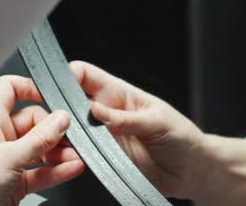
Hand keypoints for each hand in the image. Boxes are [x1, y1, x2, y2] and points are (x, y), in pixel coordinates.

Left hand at [0, 76, 84, 205]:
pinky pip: (42, 171)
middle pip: (33, 121)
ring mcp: (8, 161)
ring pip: (40, 148)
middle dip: (54, 129)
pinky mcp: (15, 183)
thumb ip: (38, 139)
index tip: (53, 96)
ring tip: (75, 154)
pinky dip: (58, 170)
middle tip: (70, 135)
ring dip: (60, 151)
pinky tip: (72, 168)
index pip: (10, 89)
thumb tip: (61, 119)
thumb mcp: (8, 158)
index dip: (31, 87)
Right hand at [69, 60, 207, 198]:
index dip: (68, 74)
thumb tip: (96, 111)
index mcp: (120, 93)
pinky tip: (73, 157)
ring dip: (63, 134)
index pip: (85, 75)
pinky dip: (72, 156)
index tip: (56, 84)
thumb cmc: (181, 137)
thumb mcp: (157, 121)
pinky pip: (81, 155)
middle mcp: (107, 113)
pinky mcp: (104, 160)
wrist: (191, 171)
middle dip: (57, 107)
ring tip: (64, 140)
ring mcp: (103, 137)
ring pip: (70, 131)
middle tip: (55, 118)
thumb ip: (126, 119)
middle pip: (70, 103)